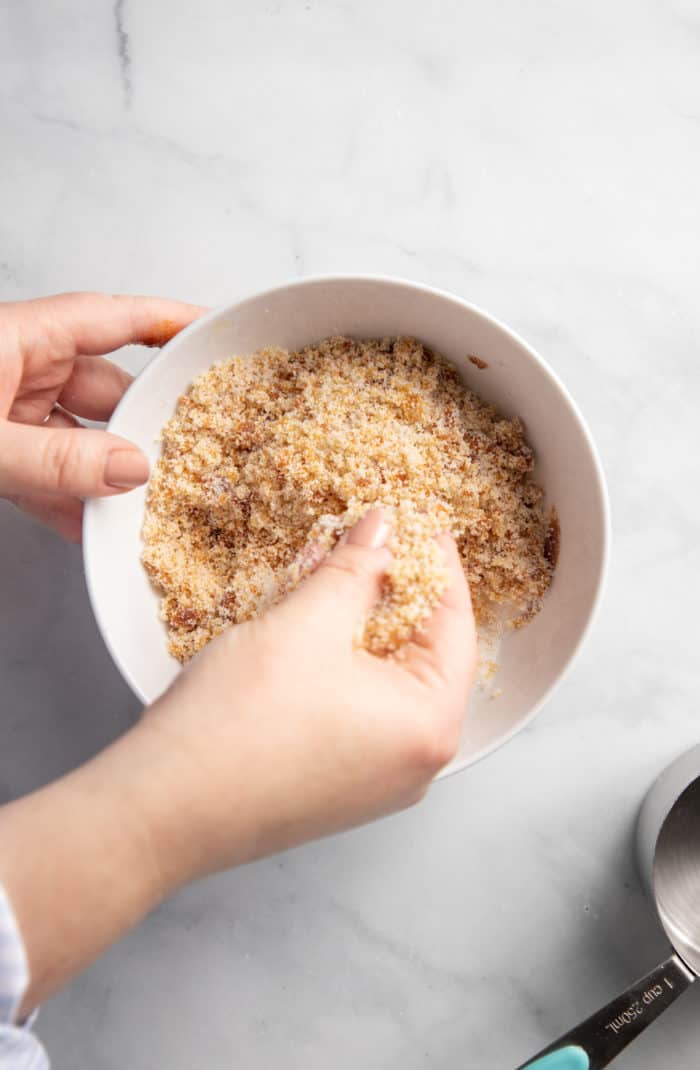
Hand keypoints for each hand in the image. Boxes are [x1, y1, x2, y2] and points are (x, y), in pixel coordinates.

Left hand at [0, 291, 204, 540]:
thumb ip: (57, 460)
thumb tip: (129, 469)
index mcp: (18, 337)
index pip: (112, 318)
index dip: (168, 320)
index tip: (213, 330)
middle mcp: (18, 363)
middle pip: (105, 386)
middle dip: (141, 426)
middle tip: (180, 459)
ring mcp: (7, 403)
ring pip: (78, 433)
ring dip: (103, 472)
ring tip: (135, 505)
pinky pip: (45, 466)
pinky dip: (66, 495)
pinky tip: (87, 523)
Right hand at [137, 509, 476, 884]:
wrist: (162, 809)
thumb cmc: (238, 723)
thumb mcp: (306, 625)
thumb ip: (355, 568)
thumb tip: (382, 528)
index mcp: (430, 725)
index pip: (455, 623)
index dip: (436, 562)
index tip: (420, 520)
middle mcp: (417, 762)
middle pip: (422, 653)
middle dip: (395, 590)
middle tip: (374, 540)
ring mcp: (377, 782)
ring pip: (385, 679)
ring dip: (362, 621)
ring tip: (336, 572)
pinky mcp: (337, 786)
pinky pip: (358, 709)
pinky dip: (342, 661)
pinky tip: (313, 624)